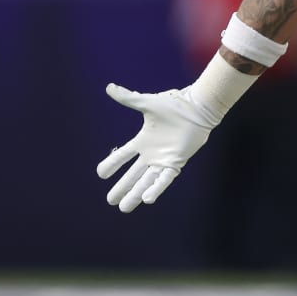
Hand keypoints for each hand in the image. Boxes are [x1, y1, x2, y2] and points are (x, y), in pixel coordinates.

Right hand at [97, 83, 219, 211]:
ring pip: (146, 181)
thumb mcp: (147, 103)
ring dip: (135, 194)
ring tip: (124, 208)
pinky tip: (147, 200)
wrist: (196, 108)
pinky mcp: (176, 162)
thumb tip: (110, 87)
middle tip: (110, 201)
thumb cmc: (174, 105)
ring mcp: (163, 160)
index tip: (100, 174)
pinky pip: (164, 179)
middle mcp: (151, 153)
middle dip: (122, 188)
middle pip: (132, 175)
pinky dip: (156, 189)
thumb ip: (128, 98)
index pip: (123, 156)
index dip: (112, 164)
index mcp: (143, 140)